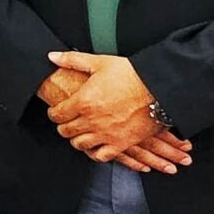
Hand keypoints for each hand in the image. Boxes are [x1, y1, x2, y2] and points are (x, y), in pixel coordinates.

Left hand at [45, 52, 191, 171]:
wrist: (161, 88)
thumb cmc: (132, 74)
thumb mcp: (100, 62)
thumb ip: (73, 60)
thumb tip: (53, 57)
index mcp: (83, 101)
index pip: (56, 115)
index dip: (54, 113)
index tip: (57, 111)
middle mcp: (91, 120)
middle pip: (65, 131)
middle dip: (64, 126)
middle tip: (68, 122)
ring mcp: (105, 134)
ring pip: (79, 145)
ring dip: (77, 139)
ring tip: (80, 133)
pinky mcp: (121, 144)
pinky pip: (100, 156)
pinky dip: (95, 153)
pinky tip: (96, 146)